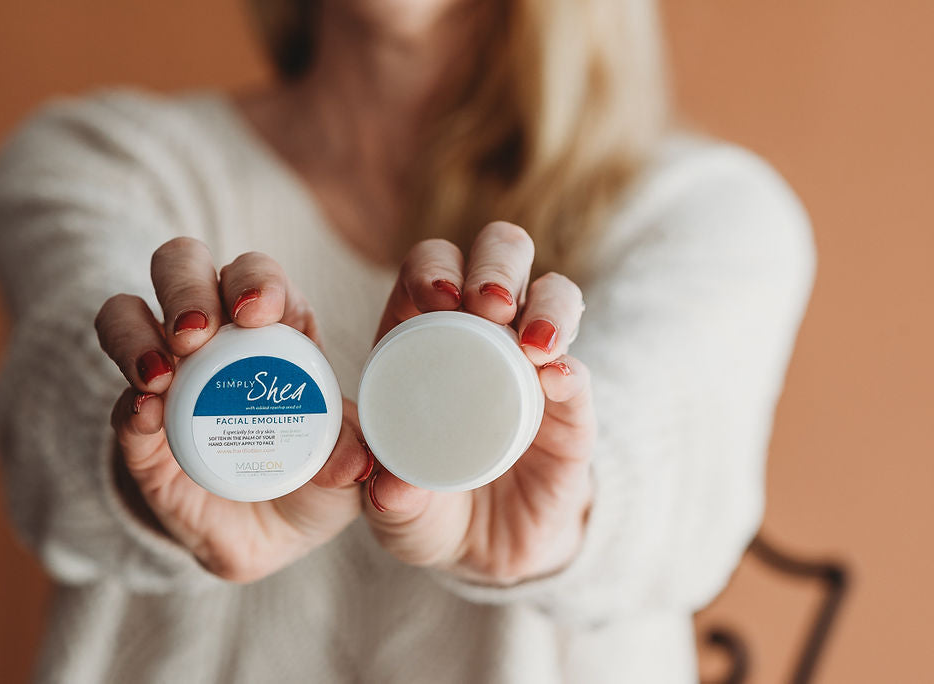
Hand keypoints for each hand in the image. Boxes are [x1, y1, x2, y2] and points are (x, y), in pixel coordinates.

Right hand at [95, 238, 370, 581]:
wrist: (269, 540)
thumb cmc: (315, 482)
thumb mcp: (346, 472)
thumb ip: (351, 458)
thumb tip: (350, 463)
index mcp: (275, 329)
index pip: (256, 278)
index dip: (255, 280)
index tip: (257, 311)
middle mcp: (213, 338)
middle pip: (182, 269)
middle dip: (185, 287)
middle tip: (196, 333)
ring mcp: (166, 377)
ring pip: (126, 316)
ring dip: (136, 334)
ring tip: (160, 374)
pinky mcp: (135, 429)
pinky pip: (117, 403)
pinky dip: (128, 404)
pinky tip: (146, 415)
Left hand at [364, 222, 594, 585]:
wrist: (484, 552)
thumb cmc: (425, 509)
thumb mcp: (395, 508)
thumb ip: (387, 497)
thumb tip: (391, 488)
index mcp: (425, 336)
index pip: (433, 270)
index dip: (434, 268)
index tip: (434, 298)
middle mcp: (484, 335)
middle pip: (501, 258)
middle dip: (497, 264)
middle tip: (489, 303)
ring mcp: (534, 365)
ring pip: (554, 297)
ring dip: (548, 305)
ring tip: (535, 341)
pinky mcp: (573, 411)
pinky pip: (579, 375)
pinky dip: (572, 370)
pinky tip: (558, 380)